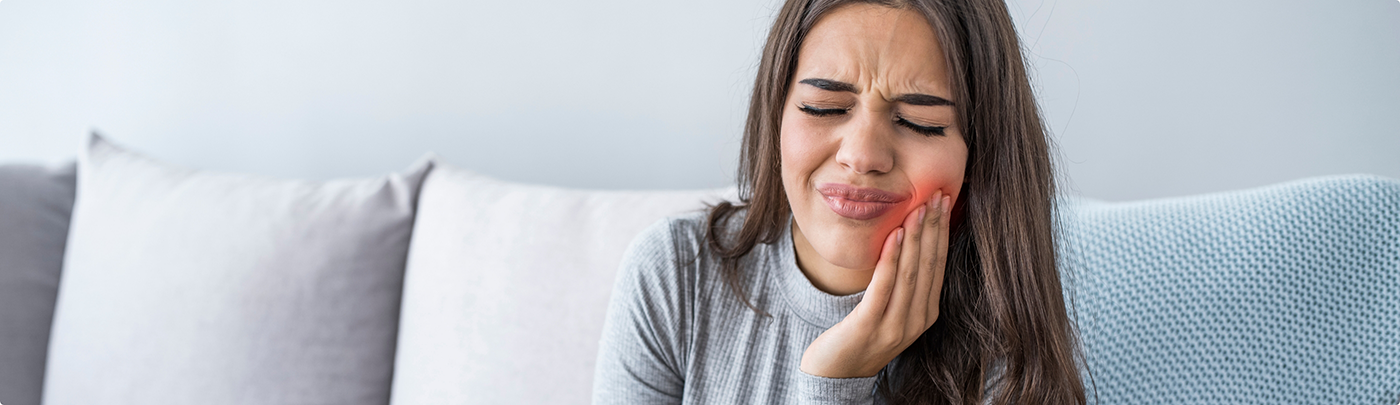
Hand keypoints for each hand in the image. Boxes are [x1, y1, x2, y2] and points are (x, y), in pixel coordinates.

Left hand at [800, 190, 951, 377]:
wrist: (835, 375)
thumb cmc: (860, 335)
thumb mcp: (889, 308)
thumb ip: (902, 282)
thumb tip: (911, 239)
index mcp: (925, 314)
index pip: (938, 265)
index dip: (942, 232)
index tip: (944, 200)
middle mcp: (915, 321)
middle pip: (929, 266)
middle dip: (934, 228)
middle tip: (937, 194)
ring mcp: (894, 327)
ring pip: (911, 274)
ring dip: (916, 237)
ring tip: (918, 207)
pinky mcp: (868, 327)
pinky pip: (883, 287)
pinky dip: (891, 259)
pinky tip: (895, 234)